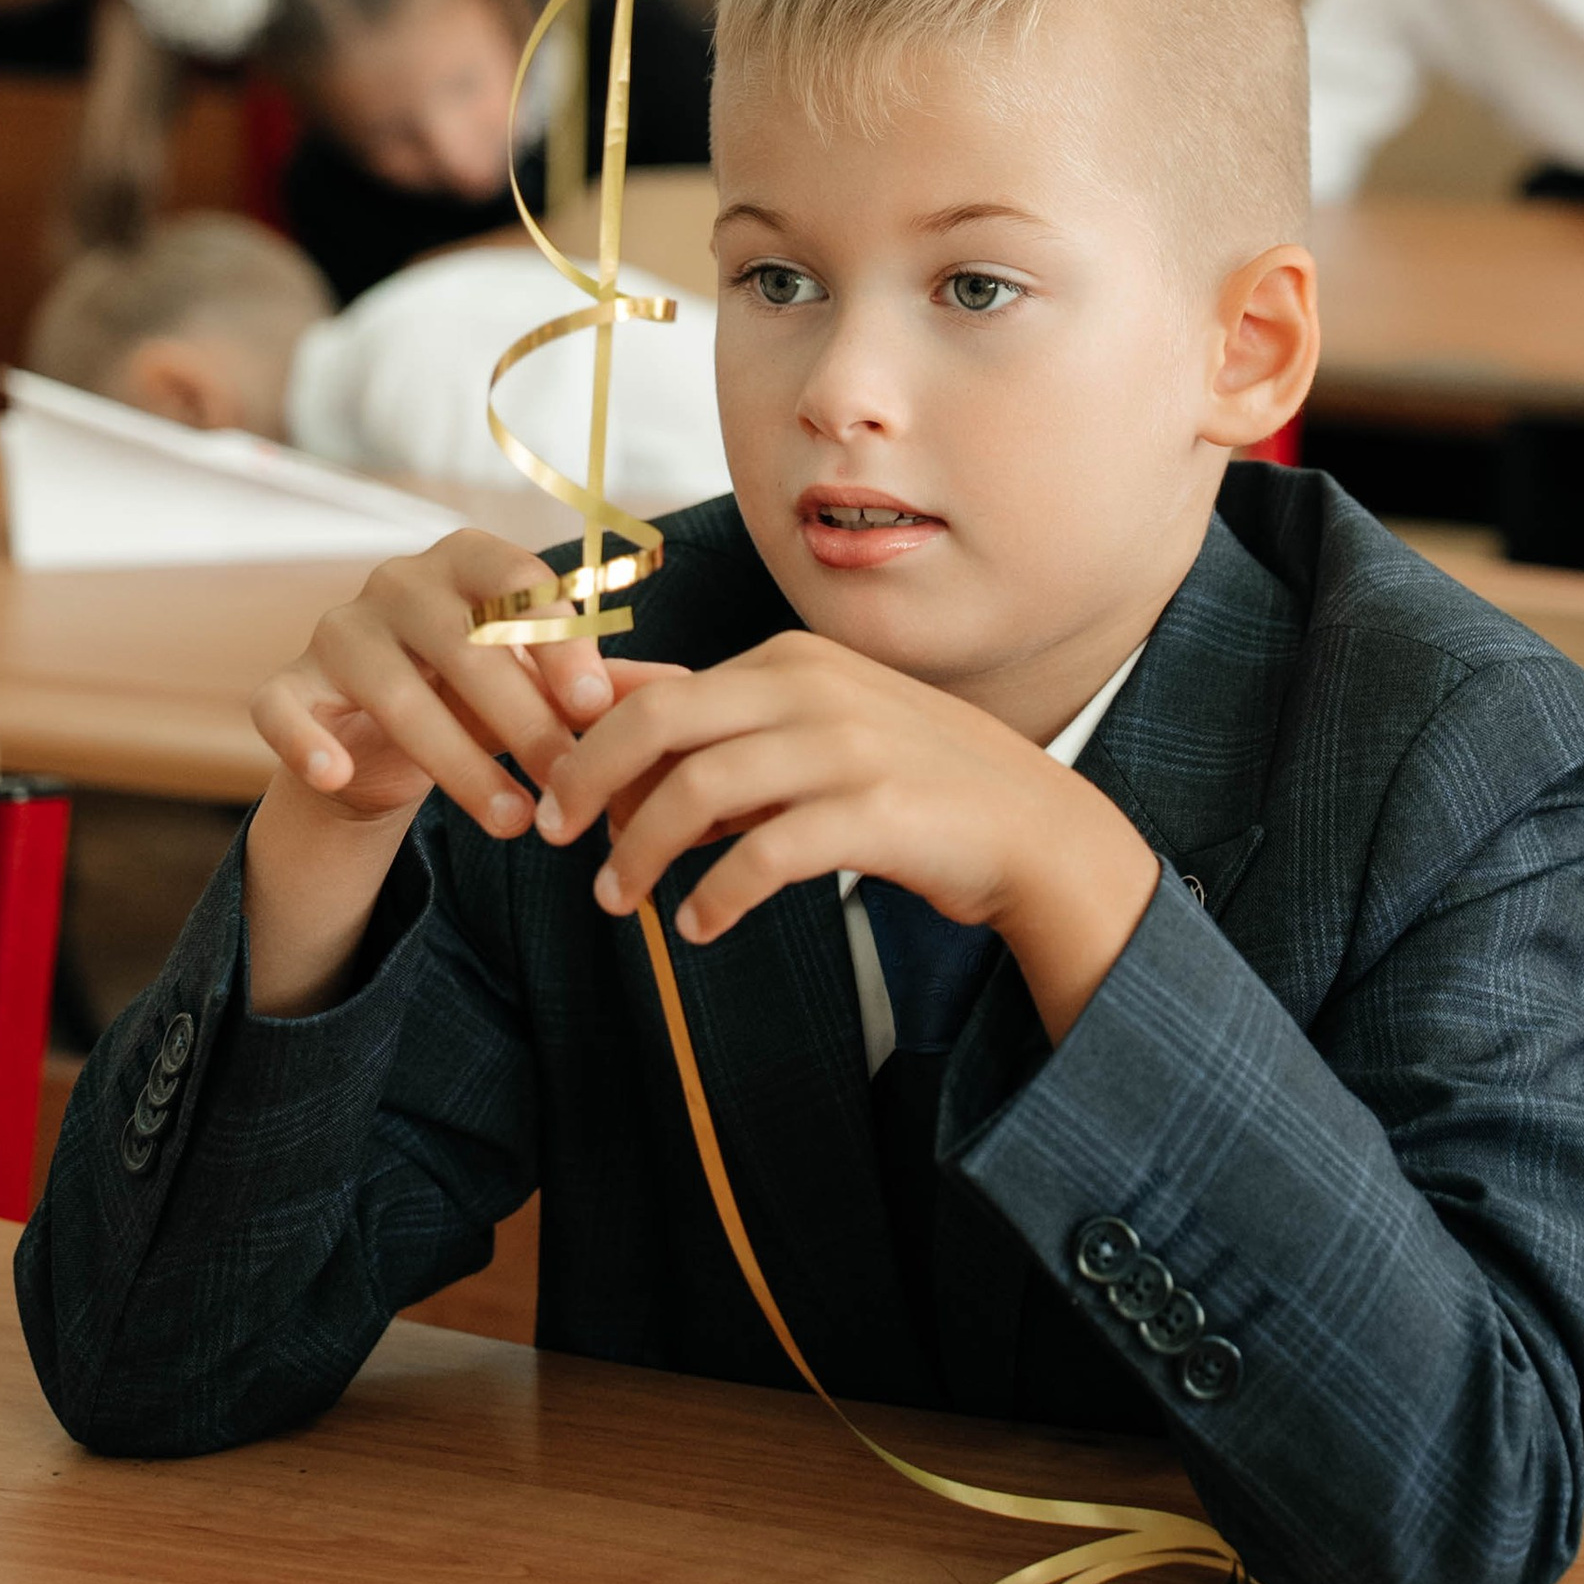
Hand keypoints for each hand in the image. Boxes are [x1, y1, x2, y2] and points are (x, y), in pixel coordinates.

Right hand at [242, 534, 650, 1013]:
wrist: (378, 742)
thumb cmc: (477, 695)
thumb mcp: (539, 689)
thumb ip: (601, 687)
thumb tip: (686, 688)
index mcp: (467, 559)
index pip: (517, 579)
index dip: (557, 640)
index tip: (597, 708)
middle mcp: (397, 580)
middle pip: (461, 641)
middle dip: (521, 719)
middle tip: (568, 784)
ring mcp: (335, 630)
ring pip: (390, 687)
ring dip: (455, 760)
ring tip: (513, 822)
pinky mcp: (286, 685)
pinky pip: (283, 705)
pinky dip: (306, 736)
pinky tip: (339, 771)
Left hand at [534, 633, 1160, 1045]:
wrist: (1031, 829)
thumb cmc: (907, 781)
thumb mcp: (809, 727)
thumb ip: (716, 718)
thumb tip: (603, 703)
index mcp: (789, 657)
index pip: (657, 687)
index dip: (588, 741)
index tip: (552, 793)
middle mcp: (810, 687)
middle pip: (660, 721)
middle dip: (589, 779)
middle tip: (555, 837)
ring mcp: (844, 745)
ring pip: (701, 787)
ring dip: (643, 851)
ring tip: (619, 900)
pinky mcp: (873, 812)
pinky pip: (765, 854)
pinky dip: (717, 894)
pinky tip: (699, 926)